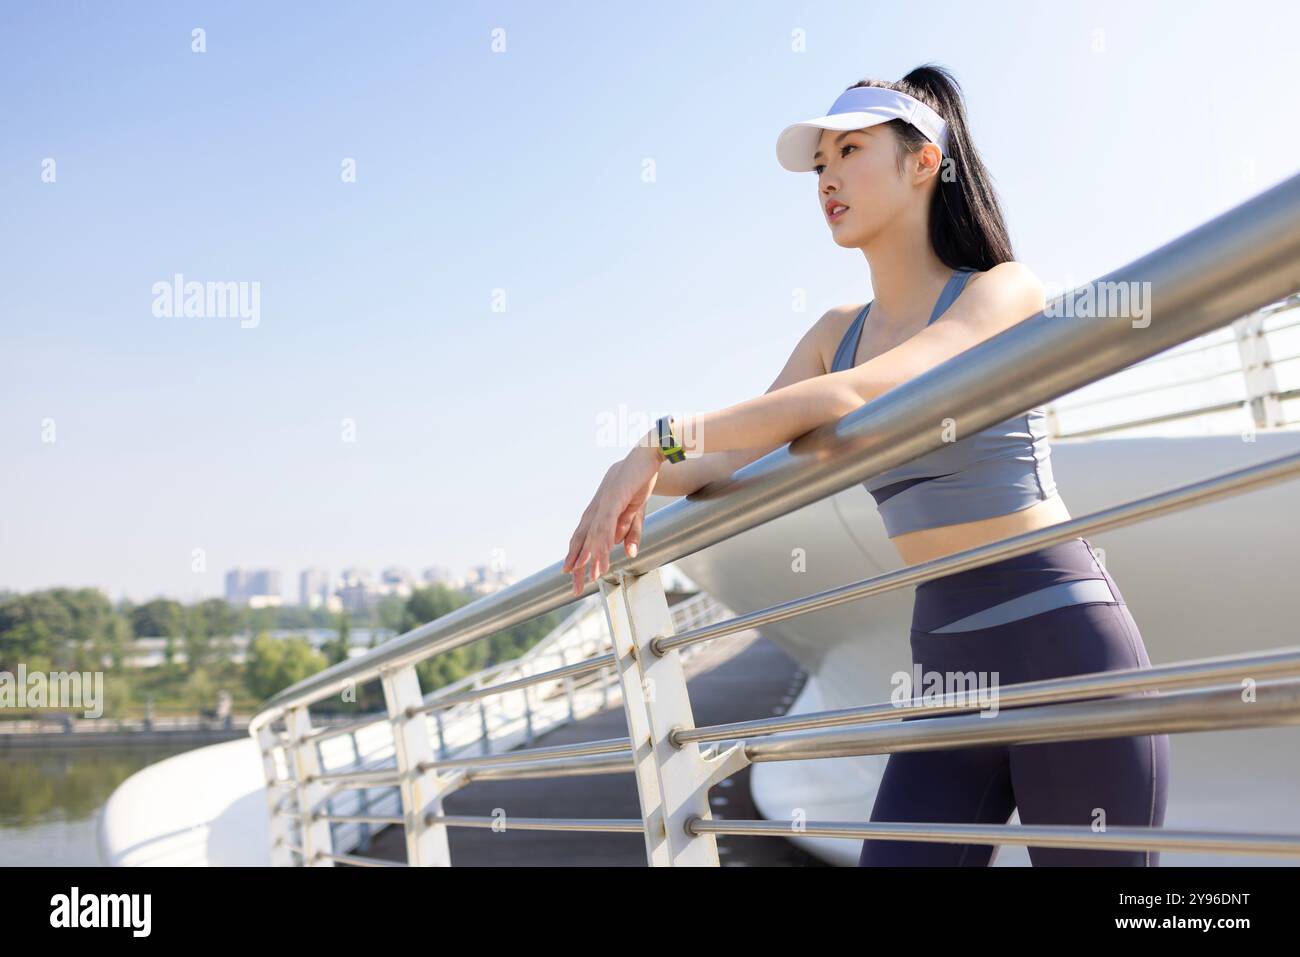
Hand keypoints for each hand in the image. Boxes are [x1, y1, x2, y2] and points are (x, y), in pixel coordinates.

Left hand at [561, 442, 661, 595]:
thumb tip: (627, 553)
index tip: (572, 575)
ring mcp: (602, 503)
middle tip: (575, 588)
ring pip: (593, 536)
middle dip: (577, 565)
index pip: (583, 537)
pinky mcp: (613, 499)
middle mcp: (595, 508)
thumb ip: (630, 532)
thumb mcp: (635, 513)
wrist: (646, 456)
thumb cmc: (638, 482)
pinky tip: (601, 555)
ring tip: (592, 577)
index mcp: (597, 511)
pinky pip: (605, 525)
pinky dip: (602, 542)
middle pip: (581, 540)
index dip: (576, 556)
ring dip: (592, 558)